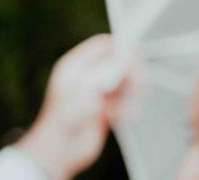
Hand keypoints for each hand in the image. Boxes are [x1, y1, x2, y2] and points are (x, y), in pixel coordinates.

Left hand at [16, 34, 128, 179]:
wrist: (58, 153)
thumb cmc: (64, 119)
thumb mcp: (87, 89)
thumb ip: (110, 69)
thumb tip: (129, 54)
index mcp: (75, 66)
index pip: (103, 45)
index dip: (121, 48)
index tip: (136, 56)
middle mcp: (87, 76)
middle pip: (118, 62)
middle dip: (130, 73)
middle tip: (140, 85)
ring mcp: (96, 92)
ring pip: (124, 82)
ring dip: (130, 93)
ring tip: (125, 107)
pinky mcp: (105, 108)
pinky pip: (124, 100)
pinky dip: (127, 107)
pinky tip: (120, 116)